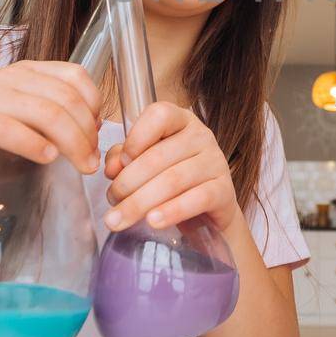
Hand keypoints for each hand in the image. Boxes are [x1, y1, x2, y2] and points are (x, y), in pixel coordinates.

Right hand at [0, 60, 103, 184]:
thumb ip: (54, 115)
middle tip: (92, 161)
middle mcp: (9, 78)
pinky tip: (48, 158)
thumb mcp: (23, 118)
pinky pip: (11, 130)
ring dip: (72, 143)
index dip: (95, 105)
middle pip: (66, 99)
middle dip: (87, 133)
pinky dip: (35, 145)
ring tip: (80, 166)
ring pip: (47, 113)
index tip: (97, 135)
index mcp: (26, 72)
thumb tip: (94, 127)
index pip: (76, 76)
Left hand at [102, 102, 240, 234]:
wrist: (208, 213)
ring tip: (120, 219)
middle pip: (158, 156)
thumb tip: (112, 168)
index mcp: (180, 121)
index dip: (135, 138)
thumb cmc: (173, 182)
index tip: (118, 165)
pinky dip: (172, 212)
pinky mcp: (224, 191)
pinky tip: (152, 222)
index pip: (159, 114)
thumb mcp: (145, 164)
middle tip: (111, 202)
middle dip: (127, 183)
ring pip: (173, 180)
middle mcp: (201, 136)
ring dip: (140, 202)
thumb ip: (124, 159)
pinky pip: (197, 199)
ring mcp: (216, 162)